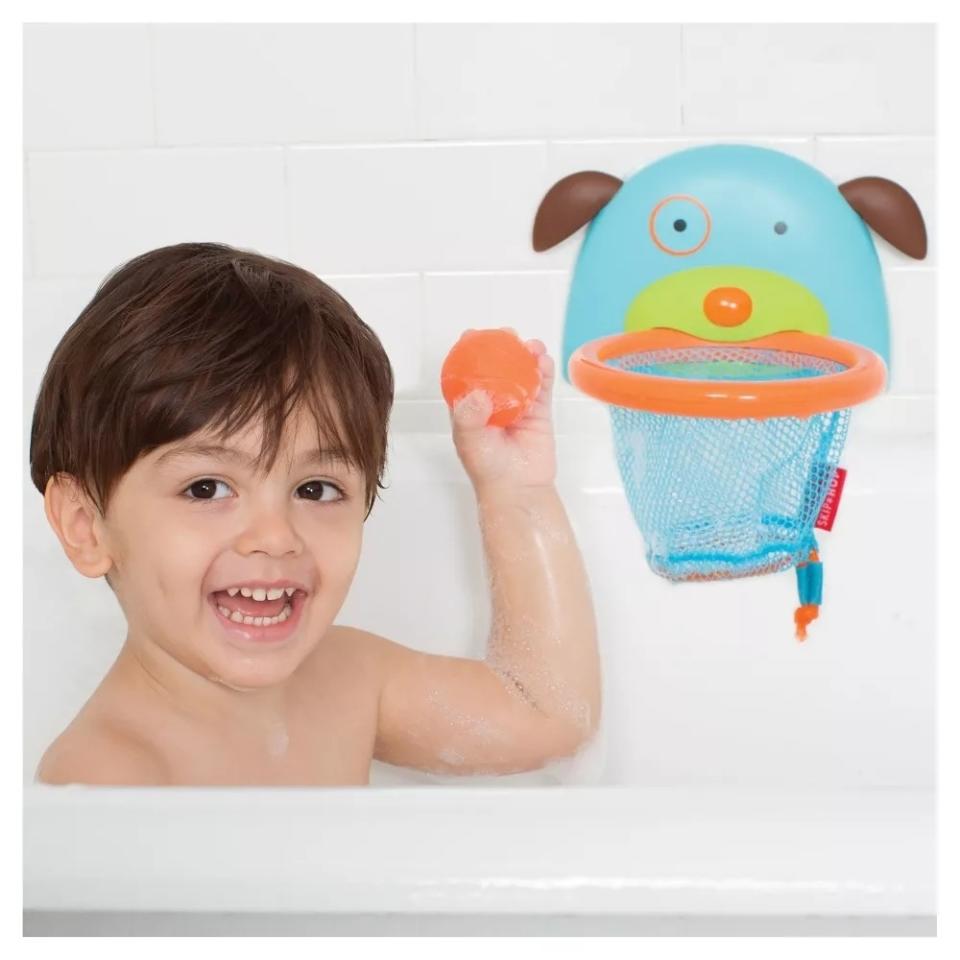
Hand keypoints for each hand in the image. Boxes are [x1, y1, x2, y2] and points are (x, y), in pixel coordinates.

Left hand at [449, 331, 556, 496]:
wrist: (517, 488)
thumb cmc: (488, 468)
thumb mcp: (468, 441)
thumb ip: (468, 417)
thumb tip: (478, 394)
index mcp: (472, 407)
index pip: (468, 374)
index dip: (469, 354)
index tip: (472, 335)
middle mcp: (495, 402)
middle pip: (499, 368)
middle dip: (502, 348)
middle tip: (506, 335)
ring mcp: (518, 405)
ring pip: (523, 373)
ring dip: (527, 355)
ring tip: (530, 346)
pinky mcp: (539, 412)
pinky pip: (543, 386)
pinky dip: (544, 371)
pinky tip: (543, 360)